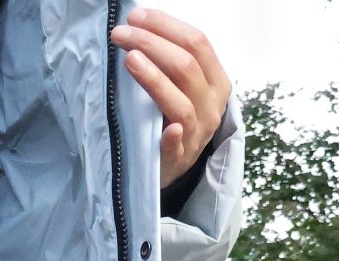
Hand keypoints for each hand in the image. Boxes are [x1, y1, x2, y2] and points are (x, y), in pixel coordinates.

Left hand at [111, 8, 231, 190]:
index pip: (197, 43)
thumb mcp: (181, 86)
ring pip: (180, 102)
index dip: (166, 26)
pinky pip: (178, 147)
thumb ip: (170, 60)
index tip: (136, 16)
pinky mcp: (180, 160)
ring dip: (154, 78)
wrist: (174, 165)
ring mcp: (197, 134)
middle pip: (187, 66)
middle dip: (152, 43)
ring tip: (129, 59)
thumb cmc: (172, 117)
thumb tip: (140, 25)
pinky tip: (167, 130)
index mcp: (216, 80)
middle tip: (121, 33)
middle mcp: (212, 105)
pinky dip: (172, 137)